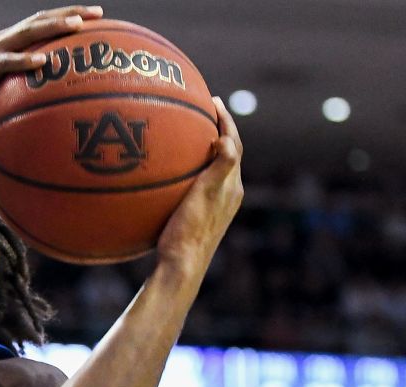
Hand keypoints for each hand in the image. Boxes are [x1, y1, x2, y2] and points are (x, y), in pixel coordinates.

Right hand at [0, 5, 101, 135]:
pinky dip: (24, 60)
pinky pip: (5, 62)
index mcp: (6, 47)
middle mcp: (0, 43)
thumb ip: (21, 100)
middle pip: (39, 21)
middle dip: (70, 15)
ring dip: (53, 27)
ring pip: (26, 34)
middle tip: (98, 13)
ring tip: (77, 26)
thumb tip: (48, 117)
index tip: (96, 19)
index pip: (40, 26)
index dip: (67, 19)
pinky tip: (44, 60)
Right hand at [155, 97, 243, 275]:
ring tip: (189, 134)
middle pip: (227, 154)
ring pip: (214, 169)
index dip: (226, 121)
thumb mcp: (205, 196)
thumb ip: (221, 167)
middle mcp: (228, 194)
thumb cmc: (190, 231)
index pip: (235, 145)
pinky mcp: (199, 216)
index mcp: (233, 187)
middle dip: (218, 131)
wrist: (181, 267)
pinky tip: (171, 172)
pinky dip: (192, 168)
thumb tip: (227, 139)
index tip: (212, 101)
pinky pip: (199, 182)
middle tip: (202, 112)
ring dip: (206, 149)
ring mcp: (214, 206)